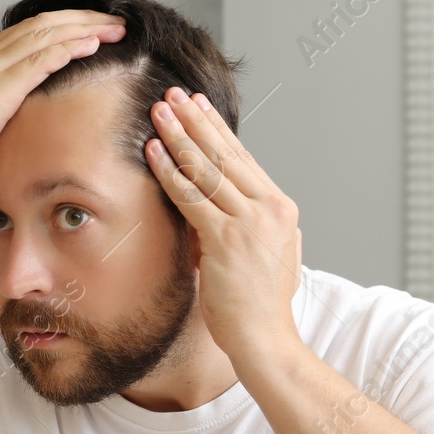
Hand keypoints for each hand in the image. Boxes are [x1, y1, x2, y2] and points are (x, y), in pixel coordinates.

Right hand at [0, 9, 125, 194]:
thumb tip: (20, 110)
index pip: (31, 29)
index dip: (67, 24)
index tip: (97, 27)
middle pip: (44, 23)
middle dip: (85, 19)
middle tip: (119, 21)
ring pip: (46, 35)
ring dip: (87, 29)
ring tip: (118, 30)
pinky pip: (40, 60)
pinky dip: (69, 49)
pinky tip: (94, 46)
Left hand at [144, 87, 303, 354]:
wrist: (265, 338)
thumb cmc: (259, 305)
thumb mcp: (265, 253)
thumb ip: (245, 225)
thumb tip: (216, 204)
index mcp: (280, 209)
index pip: (244, 159)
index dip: (217, 130)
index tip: (198, 106)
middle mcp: (269, 209)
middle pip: (227, 154)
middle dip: (196, 121)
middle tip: (174, 95)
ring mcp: (250, 223)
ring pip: (208, 168)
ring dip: (180, 136)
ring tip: (159, 112)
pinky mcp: (226, 239)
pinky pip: (191, 197)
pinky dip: (170, 171)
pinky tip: (153, 152)